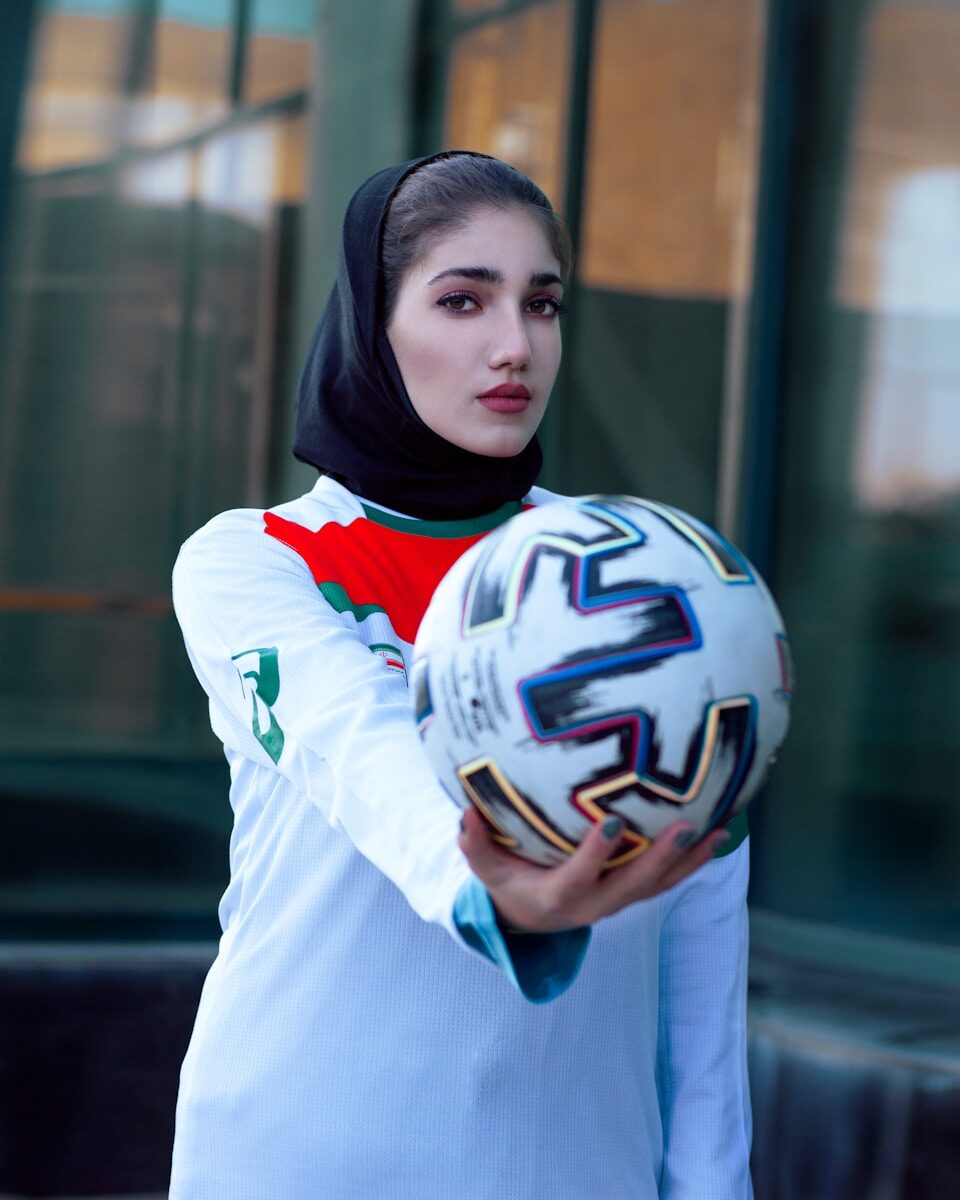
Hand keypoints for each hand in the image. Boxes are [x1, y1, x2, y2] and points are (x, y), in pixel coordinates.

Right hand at [458, 806, 728, 932]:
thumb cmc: (510, 884)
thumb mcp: (486, 868)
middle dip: (661, 857)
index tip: (611, 822)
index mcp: (561, 896)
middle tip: (685, 826)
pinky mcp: (635, 893)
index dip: (596, 853)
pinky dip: (693, 861)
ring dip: (689, 861)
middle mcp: (597, 903)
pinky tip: (719, 835)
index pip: (580, 876)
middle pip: (634, 884)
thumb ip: (475, 844)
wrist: (533, 918)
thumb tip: (466, 812)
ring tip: (719, 831)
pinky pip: (668, 880)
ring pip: (659, 885)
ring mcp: (620, 900)